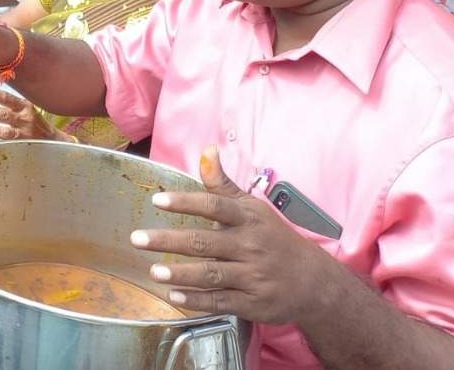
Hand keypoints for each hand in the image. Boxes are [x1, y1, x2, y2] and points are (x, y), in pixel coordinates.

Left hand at [0, 87, 63, 140]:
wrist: (53, 141)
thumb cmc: (35, 123)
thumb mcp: (27, 109)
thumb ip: (11, 104)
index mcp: (26, 105)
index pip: (6, 97)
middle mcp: (26, 118)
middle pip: (3, 113)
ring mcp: (24, 133)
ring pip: (3, 130)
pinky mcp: (23, 145)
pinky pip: (6, 141)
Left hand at [130, 145, 333, 324]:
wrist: (315, 281)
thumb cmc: (274, 238)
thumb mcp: (252, 208)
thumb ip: (223, 184)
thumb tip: (207, 150)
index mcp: (248, 219)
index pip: (214, 206)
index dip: (185, 202)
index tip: (157, 200)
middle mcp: (251, 246)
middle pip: (205, 242)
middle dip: (169, 240)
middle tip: (138, 239)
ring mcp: (253, 276)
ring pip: (211, 274)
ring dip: (180, 273)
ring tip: (153, 271)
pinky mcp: (253, 303)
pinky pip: (221, 301)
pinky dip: (196, 299)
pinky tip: (173, 295)